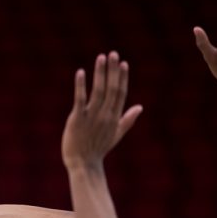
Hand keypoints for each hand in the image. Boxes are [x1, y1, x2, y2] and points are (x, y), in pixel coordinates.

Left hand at [61, 51, 142, 170]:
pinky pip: (80, 100)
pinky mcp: (76, 119)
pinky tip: (81, 72)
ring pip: (98, 91)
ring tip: (101, 58)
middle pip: (111, 89)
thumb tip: (140, 107)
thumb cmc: (98, 150)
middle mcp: (105, 115)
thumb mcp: (116, 135)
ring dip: (100, 74)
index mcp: (114, 117)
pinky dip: (81, 86)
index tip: (123, 63)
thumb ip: (127, 120)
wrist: (83, 164)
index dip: (122, 78)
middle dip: (112, 71)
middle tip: (113, 54)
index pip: (120, 94)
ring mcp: (91, 117)